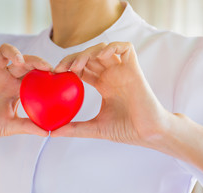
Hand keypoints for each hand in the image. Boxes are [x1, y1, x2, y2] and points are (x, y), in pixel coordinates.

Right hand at [0, 44, 50, 141]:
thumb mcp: (10, 126)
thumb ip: (28, 126)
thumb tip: (48, 132)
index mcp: (17, 88)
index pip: (34, 74)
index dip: (45, 71)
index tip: (56, 75)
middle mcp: (6, 77)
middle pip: (23, 61)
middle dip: (35, 60)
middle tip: (45, 66)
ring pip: (3, 52)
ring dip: (12, 52)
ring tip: (18, 61)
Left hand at [52, 42, 170, 146]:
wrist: (148, 133)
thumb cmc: (126, 130)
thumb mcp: (95, 128)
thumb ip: (75, 128)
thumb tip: (54, 133)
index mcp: (104, 85)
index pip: (83, 68)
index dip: (68, 67)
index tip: (55, 74)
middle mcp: (112, 75)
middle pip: (89, 56)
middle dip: (72, 58)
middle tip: (59, 69)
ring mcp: (123, 71)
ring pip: (103, 49)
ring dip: (87, 53)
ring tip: (75, 67)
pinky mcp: (134, 69)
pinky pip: (125, 48)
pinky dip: (111, 48)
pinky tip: (99, 58)